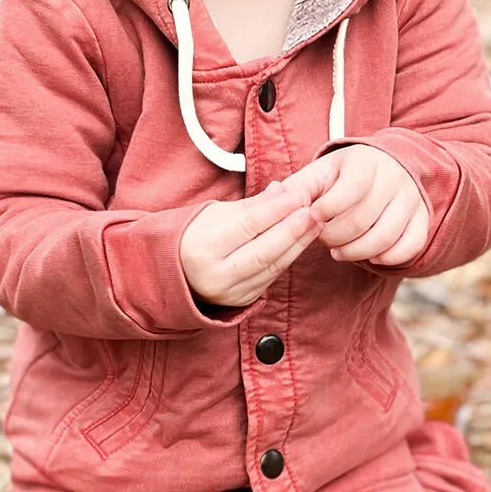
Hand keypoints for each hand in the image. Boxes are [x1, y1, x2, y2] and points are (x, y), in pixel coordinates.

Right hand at [180, 178, 321, 308]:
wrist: (175, 272)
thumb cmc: (196, 235)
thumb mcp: (215, 214)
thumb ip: (251, 205)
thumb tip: (283, 190)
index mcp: (203, 247)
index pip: (248, 225)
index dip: (277, 209)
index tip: (299, 195)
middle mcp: (216, 275)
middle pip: (264, 250)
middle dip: (294, 229)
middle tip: (314, 211)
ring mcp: (230, 292)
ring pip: (272, 266)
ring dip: (298, 244)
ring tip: (315, 224)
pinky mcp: (242, 301)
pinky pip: (271, 278)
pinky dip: (288, 258)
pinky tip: (301, 242)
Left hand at [286, 145, 428, 267]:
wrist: (385, 167)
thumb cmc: (342, 176)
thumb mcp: (319, 173)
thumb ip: (298, 187)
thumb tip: (274, 197)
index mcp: (365, 161)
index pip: (348, 192)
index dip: (325, 212)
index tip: (313, 218)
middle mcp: (394, 177)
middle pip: (364, 220)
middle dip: (336, 237)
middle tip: (323, 240)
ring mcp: (412, 199)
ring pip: (386, 237)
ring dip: (357, 252)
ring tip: (340, 251)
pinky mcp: (422, 219)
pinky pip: (411, 246)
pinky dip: (388, 258)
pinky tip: (368, 256)